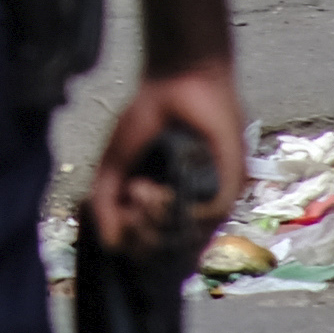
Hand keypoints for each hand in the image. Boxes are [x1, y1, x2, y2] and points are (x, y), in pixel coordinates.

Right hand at [88, 59, 247, 263]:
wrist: (180, 78)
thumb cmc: (148, 114)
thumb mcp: (115, 162)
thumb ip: (104, 202)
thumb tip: (109, 244)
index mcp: (167, 205)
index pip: (153, 250)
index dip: (132, 245)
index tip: (117, 216)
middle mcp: (192, 208)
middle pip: (167, 254)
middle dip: (139, 236)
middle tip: (129, 199)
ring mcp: (211, 201)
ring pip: (185, 243)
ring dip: (152, 225)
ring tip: (139, 190)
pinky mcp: (230, 187)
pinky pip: (203, 222)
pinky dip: (171, 213)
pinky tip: (153, 190)